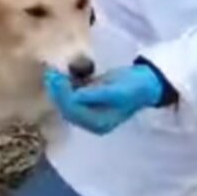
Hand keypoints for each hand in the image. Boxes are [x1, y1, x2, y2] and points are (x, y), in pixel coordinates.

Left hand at [44, 65, 164, 134]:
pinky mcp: (89, 102)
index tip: (57, 77)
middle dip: (57, 91)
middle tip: (51, 73)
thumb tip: (75, 96)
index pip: (74, 111)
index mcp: (99, 123)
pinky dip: (65, 86)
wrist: (145, 82)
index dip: (63, 95)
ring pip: (66, 102)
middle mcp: (92, 122)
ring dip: (59, 88)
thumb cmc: (134, 86)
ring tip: (53, 72)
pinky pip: (72, 96)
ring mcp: (90, 112)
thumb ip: (96, 95)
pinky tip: (63, 74)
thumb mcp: (117, 91)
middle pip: (67, 109)